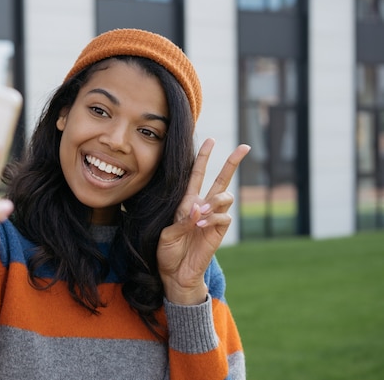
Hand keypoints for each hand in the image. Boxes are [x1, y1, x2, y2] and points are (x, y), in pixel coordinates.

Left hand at [157, 138, 249, 304]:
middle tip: (245, 147)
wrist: (175, 273)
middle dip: (232, 162)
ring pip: (225, 196)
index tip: (210, 139)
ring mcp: (213, 218)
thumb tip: (200, 207)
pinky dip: (213, 218)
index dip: (203, 157)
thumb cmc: (167, 251)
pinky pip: (224, 217)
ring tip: (200, 213)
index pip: (197, 175)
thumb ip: (183, 219)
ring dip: (214, 201)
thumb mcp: (167, 233)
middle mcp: (202, 206)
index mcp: (186, 202)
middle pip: (221, 179)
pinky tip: (201, 224)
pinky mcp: (219, 232)